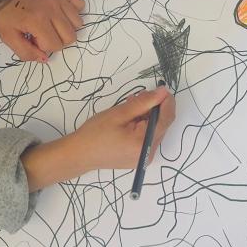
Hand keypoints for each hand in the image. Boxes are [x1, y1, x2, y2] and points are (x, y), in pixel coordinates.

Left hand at [0, 0, 84, 60]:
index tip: (33, 38)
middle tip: (43, 33)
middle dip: (57, 40)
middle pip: (71, 36)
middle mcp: (52, 8)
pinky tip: (60, 12)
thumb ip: (26, 52)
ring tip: (52, 23)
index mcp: (37, 21)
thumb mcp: (7, 36)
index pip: (56, 45)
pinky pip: (80, 4)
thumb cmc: (3, 12)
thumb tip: (45, 59)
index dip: (44, 46)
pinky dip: (73, 12)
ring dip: (66, 27)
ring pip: (78, 22)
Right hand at [21, 86, 174, 190]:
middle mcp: (148, 153)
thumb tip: (162, 93)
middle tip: (139, 96)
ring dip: (146, 116)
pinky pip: (146, 137)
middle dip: (153, 108)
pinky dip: (141, 125)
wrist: (78, 154)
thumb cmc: (95, 133)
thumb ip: (143, 103)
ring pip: (154, 130)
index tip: (162, 88)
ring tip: (130, 105)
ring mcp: (144, 157)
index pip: (166, 119)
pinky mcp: (139, 158)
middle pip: (161, 125)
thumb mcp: (119, 113)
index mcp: (144, 143)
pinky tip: (129, 118)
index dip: (167, 102)